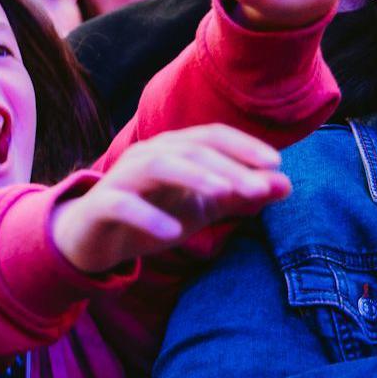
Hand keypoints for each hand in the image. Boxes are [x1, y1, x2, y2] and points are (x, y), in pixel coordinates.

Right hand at [51, 124, 290, 274]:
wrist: (91, 241)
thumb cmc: (150, 218)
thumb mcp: (201, 210)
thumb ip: (239, 197)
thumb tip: (286, 185)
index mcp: (173, 150)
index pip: (212, 136)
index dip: (244, 146)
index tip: (277, 165)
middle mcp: (147, 154)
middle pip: (192, 149)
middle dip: (228, 167)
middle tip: (259, 189)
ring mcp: (122, 177)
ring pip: (159, 165)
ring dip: (194, 177)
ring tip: (223, 194)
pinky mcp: (101, 204)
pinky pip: (123, 204)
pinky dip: (148, 216)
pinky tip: (172, 233)